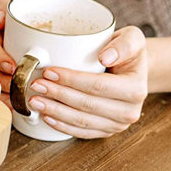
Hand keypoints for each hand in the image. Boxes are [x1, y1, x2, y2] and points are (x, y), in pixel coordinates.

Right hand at [0, 0, 15, 108]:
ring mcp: (0, 67)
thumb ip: (5, 6)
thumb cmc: (23, 8)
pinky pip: (5, 91)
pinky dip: (11, 101)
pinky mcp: (9, 77)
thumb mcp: (14, 2)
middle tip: (19, 88)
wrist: (30, 14)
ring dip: (6, 96)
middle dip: (4, 82)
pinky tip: (20, 110)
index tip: (12, 66)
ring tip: (19, 104)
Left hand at [27, 26, 147, 138]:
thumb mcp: (132, 38)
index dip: (71, 80)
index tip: (49, 72)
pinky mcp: (106, 132)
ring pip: (81, 121)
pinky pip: (82, 133)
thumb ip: (125, 43)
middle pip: (86, 105)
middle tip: (36, 86)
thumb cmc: (127, 53)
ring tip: (35, 102)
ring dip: (55, 112)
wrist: (131, 71)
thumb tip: (106, 57)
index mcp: (135, 89)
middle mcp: (129, 111)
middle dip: (57, 95)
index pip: (97, 85)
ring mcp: (118, 125)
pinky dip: (62, 126)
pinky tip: (47, 117)